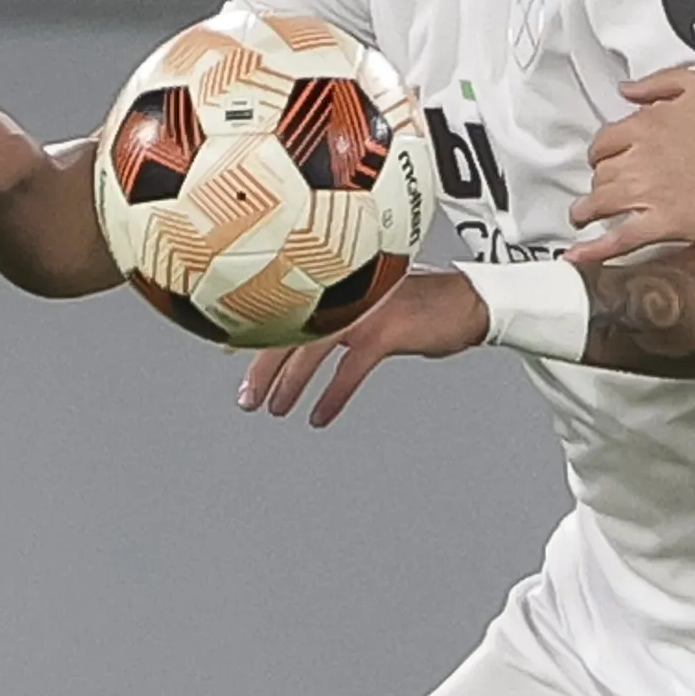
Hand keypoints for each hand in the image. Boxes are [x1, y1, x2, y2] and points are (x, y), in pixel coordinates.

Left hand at [237, 267, 489, 428]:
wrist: (470, 302)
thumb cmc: (421, 302)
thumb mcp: (374, 300)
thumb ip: (340, 310)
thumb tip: (301, 332)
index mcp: (338, 280)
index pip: (283, 302)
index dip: (251, 327)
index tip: (224, 349)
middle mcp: (346, 291)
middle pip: (290, 329)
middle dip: (263, 367)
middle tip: (247, 398)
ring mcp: (366, 310)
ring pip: (312, 350)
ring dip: (290, 385)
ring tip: (276, 409)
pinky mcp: (387, 333)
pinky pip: (349, 372)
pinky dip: (331, 397)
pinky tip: (319, 416)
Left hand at [566, 68, 694, 263]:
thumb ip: (660, 83)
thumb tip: (627, 89)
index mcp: (648, 124)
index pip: (606, 139)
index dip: (604, 150)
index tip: (607, 157)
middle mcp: (641, 158)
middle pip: (602, 172)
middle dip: (599, 180)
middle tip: (601, 187)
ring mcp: (650, 194)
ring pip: (600, 202)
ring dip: (586, 210)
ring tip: (582, 216)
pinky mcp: (665, 225)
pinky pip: (619, 240)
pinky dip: (593, 250)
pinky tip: (577, 257)